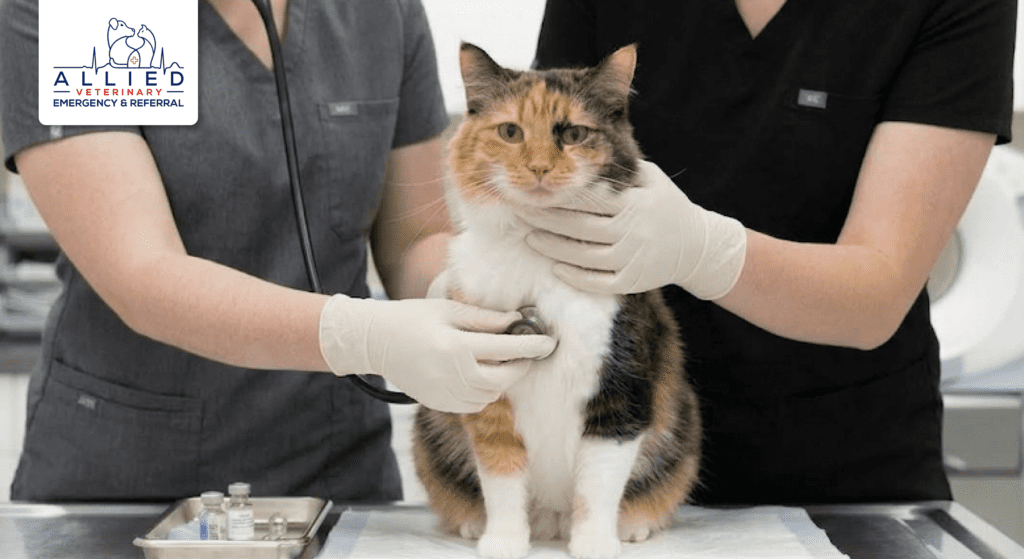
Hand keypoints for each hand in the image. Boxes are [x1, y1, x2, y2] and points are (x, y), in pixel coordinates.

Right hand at [319, 295, 555, 412]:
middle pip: (502, 379)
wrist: (375, 341)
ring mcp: (444, 393)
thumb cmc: (412, 318)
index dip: (532, 346)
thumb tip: (518, 322)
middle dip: (521, 367)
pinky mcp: (438, 403)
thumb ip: (485, 319)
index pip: (505, 350)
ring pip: (490, 395)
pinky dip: (485, 392)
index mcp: (455, 346)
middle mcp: (451, 375)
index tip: (549, 343)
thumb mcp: (449, 309)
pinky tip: (482, 374)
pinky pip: (473, 404)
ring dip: (503, 380)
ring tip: (503, 362)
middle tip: (528, 353)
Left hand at [518, 160, 746, 299]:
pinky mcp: (633, 281)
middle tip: (520, 210)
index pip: (589, 197)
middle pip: (579, 226)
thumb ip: (621, 168)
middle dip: (545, 218)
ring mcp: (633, 259)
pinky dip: (575, 277)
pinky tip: (556, 268)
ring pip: (584, 256)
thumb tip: (584, 149)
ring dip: (552, 248)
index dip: (559, 193)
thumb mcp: (652, 179)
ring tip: (529, 237)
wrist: (698, 246)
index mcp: (635, 202)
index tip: (535, 187)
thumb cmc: (666, 206)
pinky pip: (598, 283)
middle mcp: (634, 231)